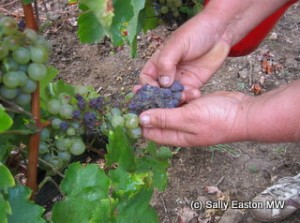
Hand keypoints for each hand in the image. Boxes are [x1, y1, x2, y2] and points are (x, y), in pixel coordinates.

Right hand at [138, 0, 290, 101]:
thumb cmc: (195, 33)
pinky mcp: (193, 84)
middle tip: (167, 102)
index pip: (146, 78)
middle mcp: (167, 73)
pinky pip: (188, 95)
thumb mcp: (177, 45)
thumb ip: (166, 62)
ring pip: (173, 95)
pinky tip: (194, 95)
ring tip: (184, 96)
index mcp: (158, 62)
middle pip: (158, 91)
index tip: (155, 91)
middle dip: (161, 98)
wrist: (219, 32)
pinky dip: (189, 98)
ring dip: (176, 99)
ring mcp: (180, 79)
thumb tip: (163, 82)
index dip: (147, 86)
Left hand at [139, 91, 248, 146]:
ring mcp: (189, 117)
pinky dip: (185, 95)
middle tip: (147, 90)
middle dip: (154, 105)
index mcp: (176, 137)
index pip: (151, 132)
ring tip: (182, 93)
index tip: (133, 106)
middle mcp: (180, 129)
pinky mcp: (196, 107)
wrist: (244, 112)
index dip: (140, 121)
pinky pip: (183, 100)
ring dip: (172, 98)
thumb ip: (164, 119)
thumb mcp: (188, 118)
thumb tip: (141, 120)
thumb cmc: (218, 119)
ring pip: (171, 106)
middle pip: (159, 118)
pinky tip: (192, 92)